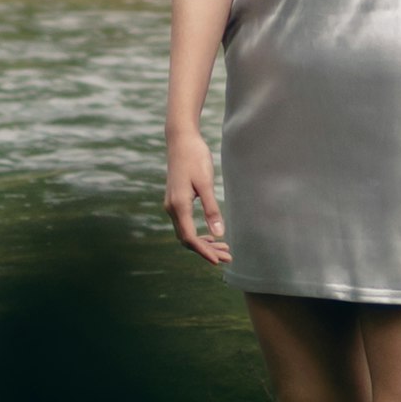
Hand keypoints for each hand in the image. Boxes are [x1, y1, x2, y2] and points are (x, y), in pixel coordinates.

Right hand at [164, 133, 231, 265]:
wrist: (181, 140)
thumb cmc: (195, 157)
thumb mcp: (206, 182)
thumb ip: (211, 209)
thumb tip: (219, 234)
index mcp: (178, 205)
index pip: (189, 238)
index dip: (204, 252)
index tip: (219, 261)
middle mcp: (172, 208)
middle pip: (187, 239)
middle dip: (206, 250)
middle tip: (228, 257)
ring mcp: (172, 204)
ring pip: (185, 232)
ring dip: (203, 243)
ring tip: (224, 248)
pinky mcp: (176, 200)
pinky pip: (185, 224)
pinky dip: (198, 233)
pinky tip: (211, 234)